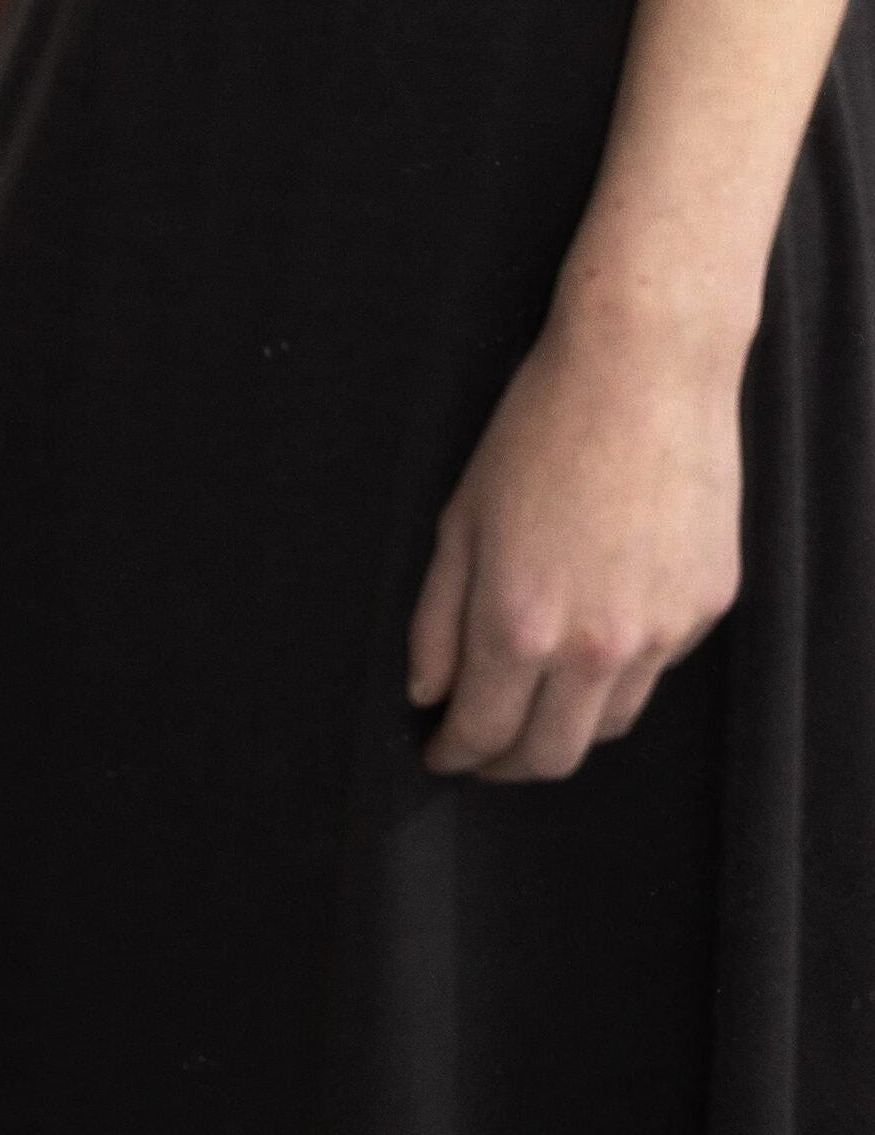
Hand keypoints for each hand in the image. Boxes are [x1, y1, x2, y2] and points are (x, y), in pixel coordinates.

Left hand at [408, 298, 743, 780]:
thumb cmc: (538, 430)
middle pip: (553, 755)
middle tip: (483, 749)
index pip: (484, 732)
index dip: (456, 753)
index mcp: (521, 625)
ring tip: (536, 698)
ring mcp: (661, 634)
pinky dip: (620, 668)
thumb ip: (436, 618)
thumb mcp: (460, 518)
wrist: (643, 370)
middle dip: (509, 764)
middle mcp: (596, 648)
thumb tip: (426, 692)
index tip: (441, 753)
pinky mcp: (707, 609)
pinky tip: (597, 629)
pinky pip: (656, 667)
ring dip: (566, 724)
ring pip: (610, 722)